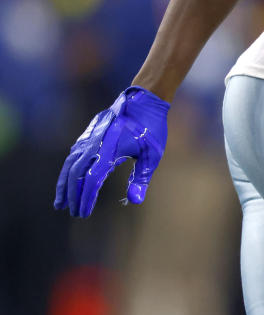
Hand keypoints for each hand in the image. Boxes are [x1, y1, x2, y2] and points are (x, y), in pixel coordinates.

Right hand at [54, 86, 169, 216]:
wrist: (143, 100)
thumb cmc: (151, 128)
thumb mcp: (152, 154)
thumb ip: (141, 177)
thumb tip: (135, 201)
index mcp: (109, 151)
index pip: (91, 180)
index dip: (85, 198)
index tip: (84, 213)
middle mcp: (94, 145)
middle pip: (76, 174)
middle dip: (72, 195)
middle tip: (73, 213)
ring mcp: (89, 138)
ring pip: (70, 164)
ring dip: (64, 184)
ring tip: (60, 204)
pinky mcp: (89, 134)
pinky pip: (73, 155)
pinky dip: (68, 170)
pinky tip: (68, 181)